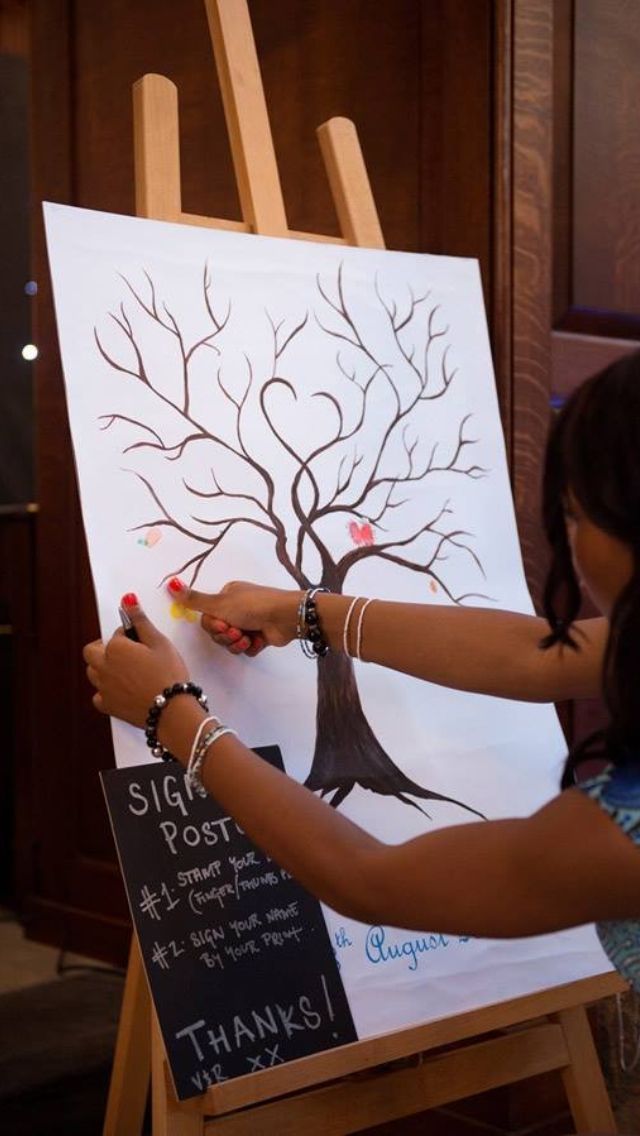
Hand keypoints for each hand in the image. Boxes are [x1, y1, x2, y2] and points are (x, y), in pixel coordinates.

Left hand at [83, 595, 189, 726]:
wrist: (172, 710)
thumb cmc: (168, 674)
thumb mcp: (159, 642)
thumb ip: (140, 621)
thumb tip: (128, 600)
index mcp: (116, 648)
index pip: (115, 634)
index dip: (128, 635)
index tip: (140, 641)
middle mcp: (104, 667)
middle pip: (91, 652)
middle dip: (104, 648)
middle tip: (124, 653)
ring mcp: (103, 687)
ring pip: (92, 672)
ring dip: (102, 668)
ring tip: (125, 671)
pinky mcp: (108, 706)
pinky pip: (99, 695)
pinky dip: (106, 691)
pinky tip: (122, 691)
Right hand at [168, 578, 301, 655]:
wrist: (284, 617)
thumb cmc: (252, 606)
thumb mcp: (219, 603)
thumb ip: (194, 599)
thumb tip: (170, 583)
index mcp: (227, 596)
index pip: (208, 618)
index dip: (213, 626)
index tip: (222, 624)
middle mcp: (237, 608)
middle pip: (218, 632)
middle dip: (226, 636)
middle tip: (237, 632)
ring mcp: (249, 622)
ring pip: (231, 642)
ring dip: (237, 643)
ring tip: (248, 638)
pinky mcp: (260, 636)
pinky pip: (246, 649)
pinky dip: (250, 647)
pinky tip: (258, 641)